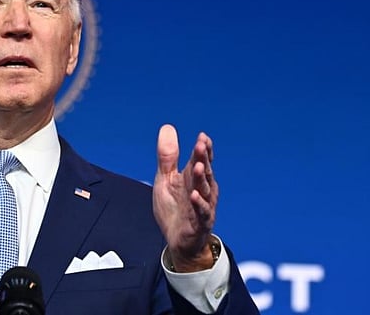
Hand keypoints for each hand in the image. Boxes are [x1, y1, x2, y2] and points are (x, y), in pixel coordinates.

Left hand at [152, 124, 217, 271]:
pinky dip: (199, 204)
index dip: (202, 149)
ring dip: (202, 178)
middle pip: (204, 172)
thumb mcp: (165, 179)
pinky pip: (201, 212)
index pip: (200, 160)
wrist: (178, 241)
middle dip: (203, 158)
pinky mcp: (199, 223)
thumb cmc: (174, 208)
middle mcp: (202, 190)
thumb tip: (167, 127)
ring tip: (200, 166)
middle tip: (201, 144)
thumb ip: (167, 157)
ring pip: (205, 190)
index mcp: (193, 178)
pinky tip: (194, 196)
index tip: (202, 136)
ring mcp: (202, 206)